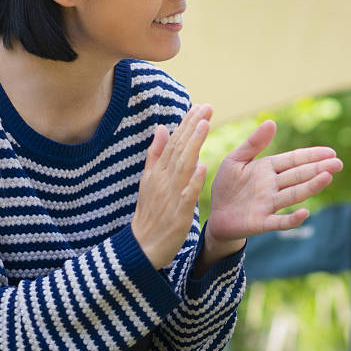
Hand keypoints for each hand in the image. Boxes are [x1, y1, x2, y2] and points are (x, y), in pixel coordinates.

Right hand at [132, 104, 210, 267]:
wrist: (143, 245)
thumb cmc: (150, 212)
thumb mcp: (148, 180)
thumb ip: (155, 154)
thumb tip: (161, 128)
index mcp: (158, 171)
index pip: (174, 142)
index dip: (186, 123)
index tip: (198, 106)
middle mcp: (163, 179)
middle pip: (179, 148)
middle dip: (192, 126)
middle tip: (206, 107)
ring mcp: (170, 195)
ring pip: (183, 166)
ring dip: (193, 145)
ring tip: (205, 125)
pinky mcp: (178, 213)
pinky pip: (186, 194)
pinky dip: (193, 181)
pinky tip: (202, 167)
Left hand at [203, 120, 342, 263]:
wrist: (215, 214)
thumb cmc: (227, 185)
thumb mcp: (235, 159)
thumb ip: (253, 143)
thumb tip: (272, 122)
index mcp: (268, 169)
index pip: (294, 160)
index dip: (312, 156)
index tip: (331, 152)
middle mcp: (273, 186)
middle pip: (299, 175)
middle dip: (318, 169)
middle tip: (338, 164)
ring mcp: (269, 204)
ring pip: (294, 194)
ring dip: (311, 187)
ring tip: (327, 178)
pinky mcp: (262, 222)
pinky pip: (279, 222)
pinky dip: (292, 219)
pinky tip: (304, 213)